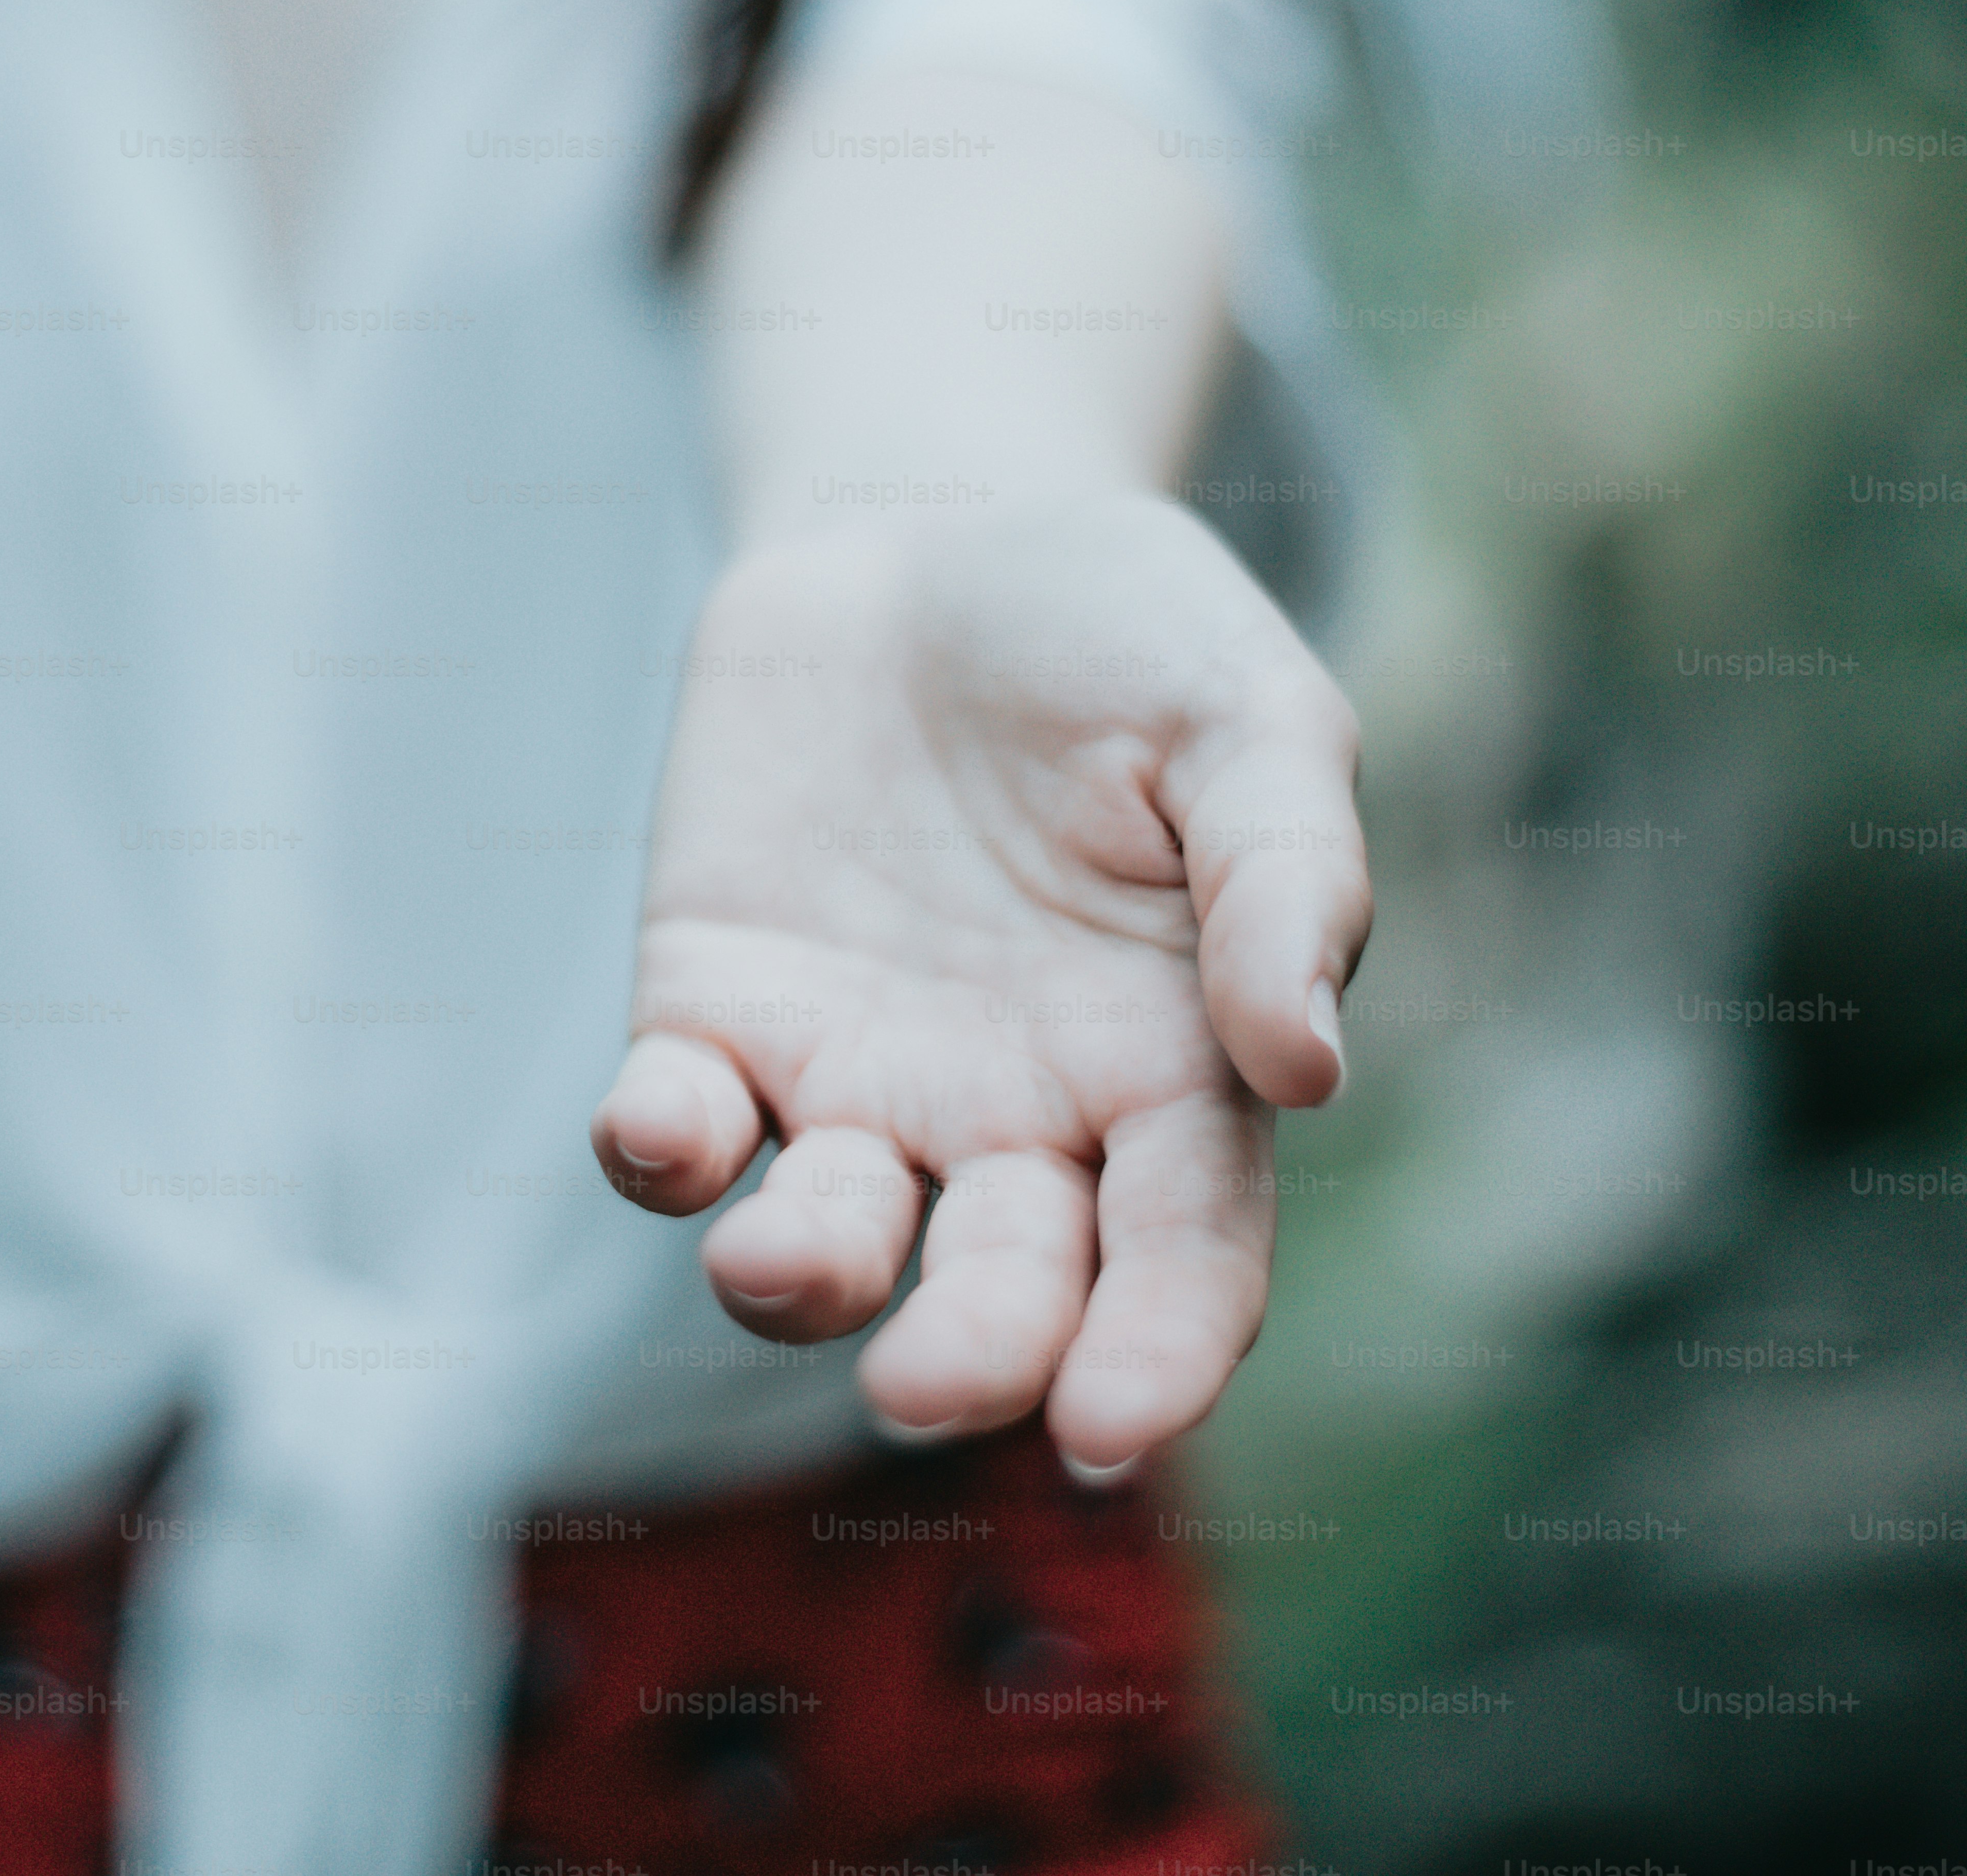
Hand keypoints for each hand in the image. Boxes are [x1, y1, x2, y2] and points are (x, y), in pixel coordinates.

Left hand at [592, 494, 1366, 1478]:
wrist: (929, 536)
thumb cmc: (1125, 636)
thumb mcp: (1246, 714)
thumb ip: (1286, 878)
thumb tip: (1307, 1069)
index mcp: (1170, 1070)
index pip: (1183, 1258)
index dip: (1158, 1357)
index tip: (1109, 1431)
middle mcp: (1011, 1113)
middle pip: (1002, 1291)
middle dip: (970, 1356)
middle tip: (925, 1388)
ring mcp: (854, 1075)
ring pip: (823, 1242)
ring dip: (797, 1278)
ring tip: (777, 1263)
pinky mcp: (714, 1010)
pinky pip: (678, 1126)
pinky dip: (659, 1147)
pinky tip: (660, 1119)